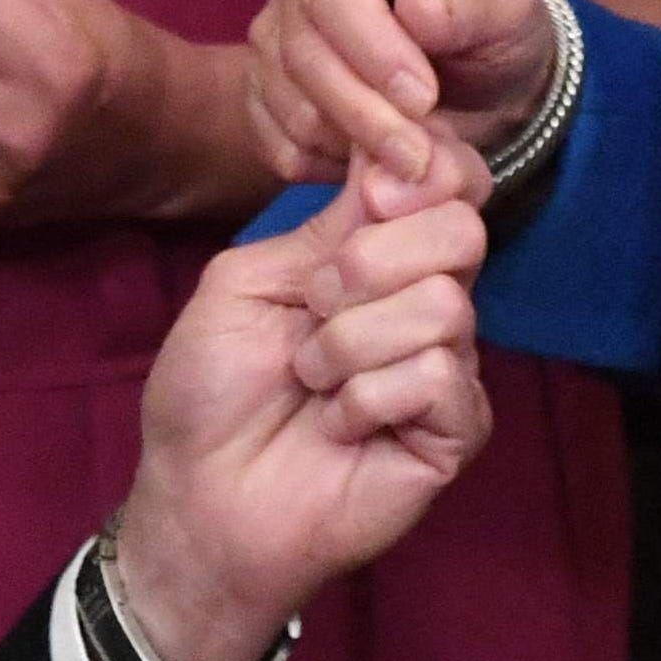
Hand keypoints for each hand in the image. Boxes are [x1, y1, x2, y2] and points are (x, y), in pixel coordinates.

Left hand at [103, 147, 495, 660]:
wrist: (200, 497)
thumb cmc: (210, 392)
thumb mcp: (245, 282)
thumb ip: (321, 225)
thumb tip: (393, 164)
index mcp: (376, 254)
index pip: (445, 180)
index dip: (423, 166)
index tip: (370, 191)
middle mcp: (422, 301)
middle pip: (460, 228)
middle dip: (371, 259)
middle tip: (314, 305)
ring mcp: (446, 366)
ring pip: (444, 305)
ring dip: (349, 341)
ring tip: (310, 379)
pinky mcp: (455, 430)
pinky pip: (440, 376)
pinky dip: (367, 396)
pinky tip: (338, 424)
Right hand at [242, 0, 554, 187]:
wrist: (485, 90)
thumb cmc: (492, 30)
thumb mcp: (506, 7)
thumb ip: (468, 4)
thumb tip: (416, 8)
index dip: (370, 47)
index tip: (424, 97)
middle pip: (303, 54)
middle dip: (366, 113)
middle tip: (421, 155)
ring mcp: (274, 44)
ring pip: (293, 108)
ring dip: (354, 146)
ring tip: (412, 157)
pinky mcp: (265, 102)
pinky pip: (282, 149)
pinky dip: (332, 169)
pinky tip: (376, 163)